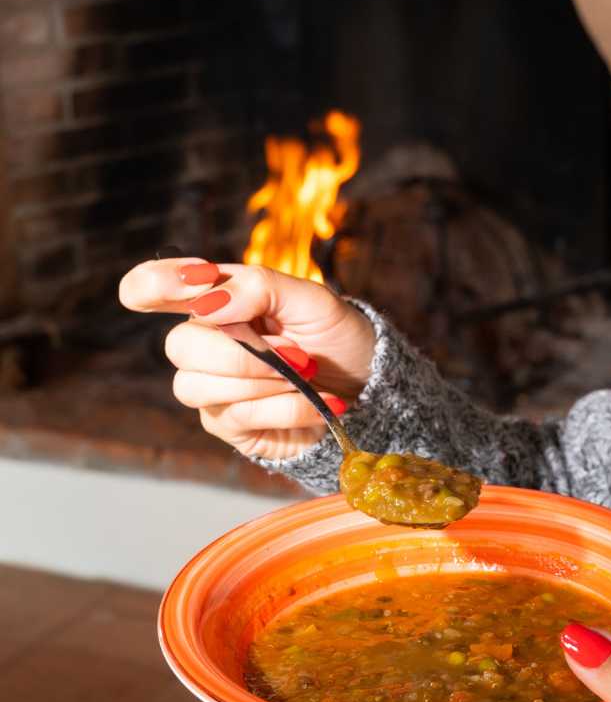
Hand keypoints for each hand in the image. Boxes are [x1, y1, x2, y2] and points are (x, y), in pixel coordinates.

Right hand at [118, 259, 376, 459]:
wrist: (367, 387)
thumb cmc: (335, 336)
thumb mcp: (312, 299)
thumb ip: (260, 287)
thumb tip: (208, 302)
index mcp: (216, 300)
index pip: (152, 286)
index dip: (154, 283)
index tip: (197, 278)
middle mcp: (204, 342)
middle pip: (180, 345)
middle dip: (244, 352)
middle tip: (297, 353)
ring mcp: (210, 386)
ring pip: (199, 386)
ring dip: (266, 380)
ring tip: (307, 374)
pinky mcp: (227, 423)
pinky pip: (237, 415)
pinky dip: (286, 407)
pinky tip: (315, 402)